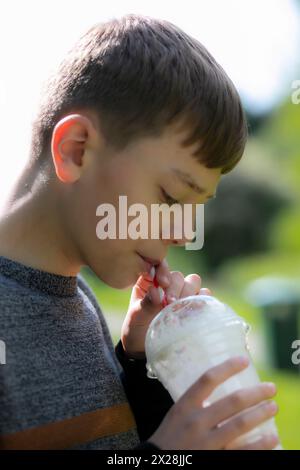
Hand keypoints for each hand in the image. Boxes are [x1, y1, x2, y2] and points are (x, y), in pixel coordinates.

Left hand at [121, 259, 210, 357]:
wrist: (144, 351)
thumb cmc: (136, 331)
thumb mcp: (136, 317)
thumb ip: (146, 303)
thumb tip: (156, 291)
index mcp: (150, 282)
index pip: (160, 265)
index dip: (163, 270)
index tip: (163, 283)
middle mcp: (167, 285)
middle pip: (178, 275)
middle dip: (175, 287)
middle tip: (170, 302)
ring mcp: (181, 295)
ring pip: (193, 282)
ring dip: (189, 292)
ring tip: (180, 307)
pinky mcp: (193, 305)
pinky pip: (204, 295)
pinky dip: (202, 300)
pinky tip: (193, 310)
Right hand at [148, 357, 278, 449]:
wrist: (158, 463)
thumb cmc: (169, 437)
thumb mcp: (177, 414)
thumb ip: (196, 404)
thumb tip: (222, 391)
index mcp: (185, 405)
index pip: (208, 379)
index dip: (227, 367)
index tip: (244, 360)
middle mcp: (195, 421)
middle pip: (231, 402)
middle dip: (255, 394)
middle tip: (271, 388)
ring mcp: (205, 442)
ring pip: (239, 424)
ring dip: (260, 414)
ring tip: (273, 407)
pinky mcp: (214, 459)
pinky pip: (242, 451)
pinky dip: (260, 444)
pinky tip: (272, 437)